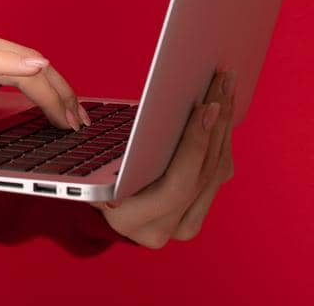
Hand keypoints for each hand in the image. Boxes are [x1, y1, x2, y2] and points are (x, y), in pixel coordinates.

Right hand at [88, 68, 236, 248]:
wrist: (100, 203)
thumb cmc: (88, 175)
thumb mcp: (88, 164)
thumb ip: (102, 158)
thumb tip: (123, 126)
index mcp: (132, 221)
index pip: (178, 185)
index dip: (195, 146)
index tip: (204, 108)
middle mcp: (162, 230)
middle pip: (204, 174)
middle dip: (215, 124)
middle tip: (222, 84)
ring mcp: (184, 225)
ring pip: (218, 171)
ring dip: (223, 126)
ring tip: (225, 87)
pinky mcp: (197, 212)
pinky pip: (219, 173)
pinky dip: (222, 138)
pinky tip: (223, 109)